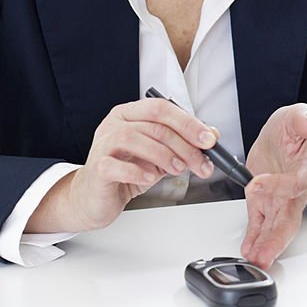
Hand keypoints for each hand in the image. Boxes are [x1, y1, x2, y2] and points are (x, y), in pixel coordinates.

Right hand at [27, 99, 217, 233]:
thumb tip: (211, 135)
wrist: (95, 198)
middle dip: (184, 145)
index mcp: (131, 114)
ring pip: (136, 139)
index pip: (162, 108)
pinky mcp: (96, 167)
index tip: (208, 139)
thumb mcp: (159, 155)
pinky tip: (150, 178)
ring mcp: (103, 144)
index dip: (188, 123)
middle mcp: (115, 124)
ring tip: (178, 169)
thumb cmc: (126, 171)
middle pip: (154, 125)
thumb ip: (182, 142)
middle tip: (200, 162)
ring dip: (164, 155)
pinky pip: (116, 165)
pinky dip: (138, 171)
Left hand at [241, 103, 306, 267]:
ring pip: (274, 227)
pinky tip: (248, 251)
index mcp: (305, 170)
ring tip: (254, 259)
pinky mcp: (263, 203)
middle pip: (288, 219)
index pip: (295, 183)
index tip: (256, 184)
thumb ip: (302, 119)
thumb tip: (305, 122)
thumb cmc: (294, 129)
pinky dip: (254, 239)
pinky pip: (260, 224)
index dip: (278, 186)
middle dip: (276, 239)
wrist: (286, 137)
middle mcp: (294, 191)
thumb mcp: (298, 116)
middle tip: (264, 255)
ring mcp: (279, 200)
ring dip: (265, 245)